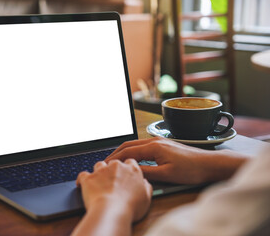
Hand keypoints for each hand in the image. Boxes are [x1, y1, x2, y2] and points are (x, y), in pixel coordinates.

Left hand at [76, 159, 151, 222]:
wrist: (111, 211)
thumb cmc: (130, 207)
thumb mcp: (146, 198)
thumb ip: (146, 187)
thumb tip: (144, 183)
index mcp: (132, 170)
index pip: (130, 162)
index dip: (127, 168)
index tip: (126, 174)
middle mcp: (116, 167)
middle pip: (114, 163)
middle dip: (113, 170)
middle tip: (113, 181)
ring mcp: (101, 171)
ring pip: (99, 165)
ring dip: (99, 172)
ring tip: (99, 182)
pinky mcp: (88, 178)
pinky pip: (83, 175)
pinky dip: (82, 180)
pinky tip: (82, 185)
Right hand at [105, 137, 247, 183]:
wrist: (209, 164)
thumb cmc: (191, 170)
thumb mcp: (166, 174)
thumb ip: (147, 172)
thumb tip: (131, 172)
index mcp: (154, 147)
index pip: (128, 151)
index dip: (115, 158)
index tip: (105, 164)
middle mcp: (155, 141)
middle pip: (129, 144)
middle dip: (116, 152)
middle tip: (106, 161)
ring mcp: (160, 141)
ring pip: (136, 143)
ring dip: (124, 150)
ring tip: (116, 159)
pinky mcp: (164, 145)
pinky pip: (143, 145)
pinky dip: (133, 150)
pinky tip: (133, 157)